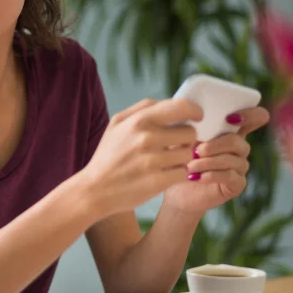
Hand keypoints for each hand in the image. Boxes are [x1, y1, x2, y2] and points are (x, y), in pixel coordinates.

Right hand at [80, 98, 202, 217]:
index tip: (197, 117)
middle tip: (175, 146)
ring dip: (182, 158)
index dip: (194, 110)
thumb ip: (141, 109)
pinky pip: (183, 173)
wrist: (94, 189)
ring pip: (188, 154)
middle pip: (190, 133)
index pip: (180, 107)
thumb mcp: (116, 124)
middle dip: (186, 139)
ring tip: (167, 162)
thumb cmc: (108, 155)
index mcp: (138, 121)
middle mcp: (147, 138)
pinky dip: (177, 174)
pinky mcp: (158, 181)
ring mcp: (153, 161)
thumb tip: (169, 103)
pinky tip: (164, 174)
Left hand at [163, 107, 269, 211]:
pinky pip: (229, 176)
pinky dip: (211, 175)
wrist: (175, 189)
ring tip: (189, 167)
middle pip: (238, 141)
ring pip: (232, 160)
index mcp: (229, 131)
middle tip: (196, 151)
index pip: (256, 118)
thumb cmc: (178, 160)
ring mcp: (240, 166)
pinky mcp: (237, 184)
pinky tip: (197, 177)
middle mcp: (239, 148)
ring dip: (208, 162)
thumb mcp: (181, 140)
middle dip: (215, 145)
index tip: (230, 118)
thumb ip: (190, 126)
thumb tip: (191, 115)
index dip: (252, 114)